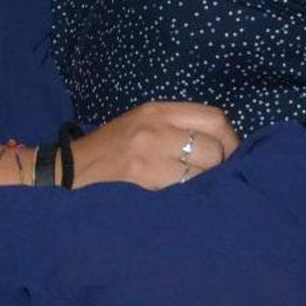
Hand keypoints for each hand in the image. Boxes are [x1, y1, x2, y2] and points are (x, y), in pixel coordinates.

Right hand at [72, 101, 238, 189]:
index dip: (230, 137)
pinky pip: (184, 188)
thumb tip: (222, 142)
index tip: (230, 152)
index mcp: (158, 111)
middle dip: (221, 163)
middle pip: (213, 146)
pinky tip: (182, 195)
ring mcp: (150, 156)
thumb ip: (178, 125)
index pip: (214, 117)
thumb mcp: (143, 122)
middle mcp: (156, 129)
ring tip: (198, 185)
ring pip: (203, 170)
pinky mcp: (145, 181)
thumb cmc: (113, 146)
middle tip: (214, 173)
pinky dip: (189, 193)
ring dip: (207, 181)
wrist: (74, 168)